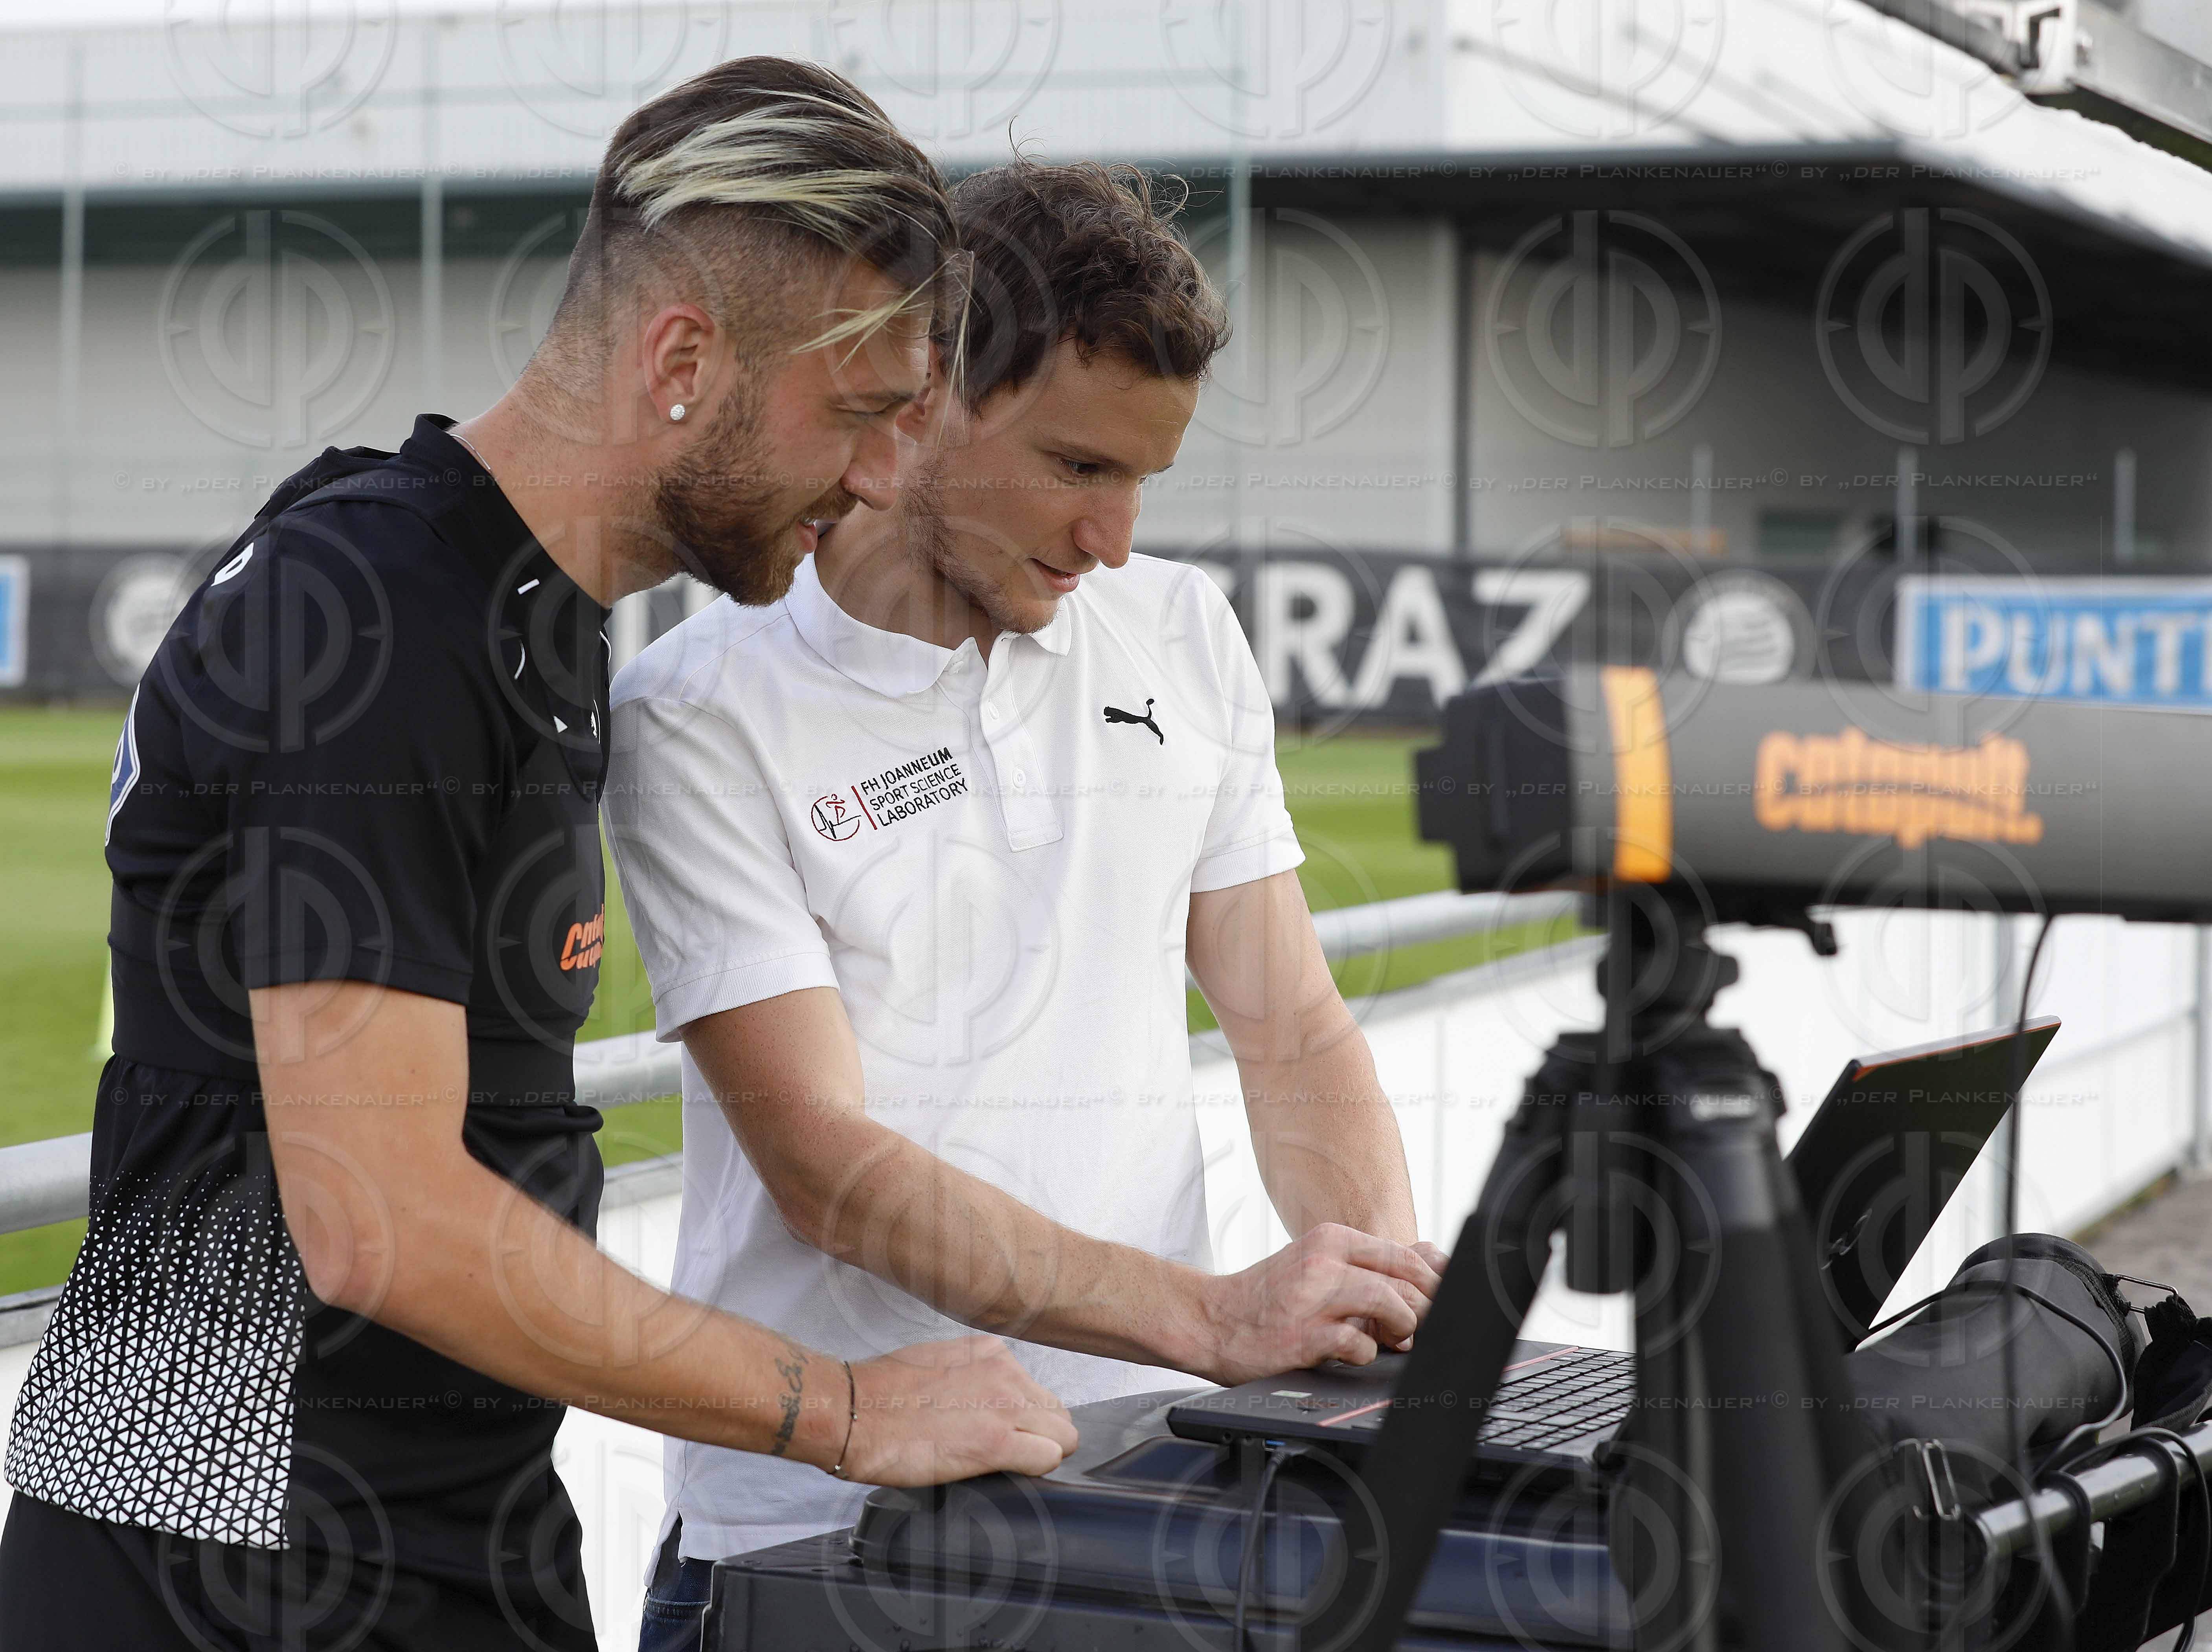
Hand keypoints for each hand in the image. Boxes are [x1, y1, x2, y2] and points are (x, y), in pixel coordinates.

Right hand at [838, 1335, 1078, 1486]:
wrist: (853, 1411)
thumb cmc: (881, 1394)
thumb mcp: (938, 1364)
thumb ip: (973, 1380)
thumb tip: (986, 1406)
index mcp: (991, 1351)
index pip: (1036, 1389)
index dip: (1026, 1417)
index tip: (1006, 1431)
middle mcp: (1006, 1372)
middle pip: (1057, 1412)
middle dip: (1041, 1435)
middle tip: (1010, 1454)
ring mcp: (1005, 1406)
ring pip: (1062, 1436)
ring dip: (1041, 1453)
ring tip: (1006, 1465)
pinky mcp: (996, 1442)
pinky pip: (1048, 1457)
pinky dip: (1035, 1470)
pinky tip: (1008, 1473)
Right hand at [1195, 1224, 1445, 1385]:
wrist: (1210, 1319)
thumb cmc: (1271, 1297)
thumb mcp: (1319, 1263)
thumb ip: (1372, 1260)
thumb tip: (1432, 1256)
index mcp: (1332, 1239)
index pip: (1407, 1255)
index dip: (1435, 1284)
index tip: (1441, 1304)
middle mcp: (1323, 1261)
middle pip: (1405, 1280)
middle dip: (1426, 1310)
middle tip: (1419, 1329)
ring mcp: (1312, 1298)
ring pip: (1389, 1303)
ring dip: (1404, 1328)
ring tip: (1395, 1341)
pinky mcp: (1302, 1336)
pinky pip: (1356, 1343)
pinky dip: (1367, 1353)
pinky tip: (1355, 1353)